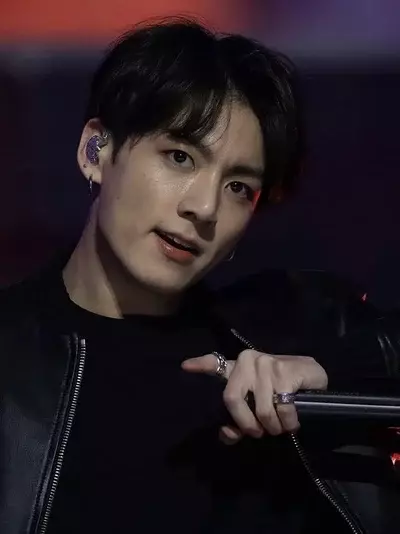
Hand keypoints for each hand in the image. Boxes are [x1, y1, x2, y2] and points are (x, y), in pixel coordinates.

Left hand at [182, 349, 327, 444]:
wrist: (313, 379)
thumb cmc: (281, 392)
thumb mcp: (257, 406)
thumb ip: (239, 421)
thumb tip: (226, 434)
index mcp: (237, 367)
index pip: (215, 363)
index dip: (200, 365)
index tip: (185, 366)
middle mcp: (248, 361)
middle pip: (232, 399)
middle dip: (246, 424)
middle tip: (259, 433)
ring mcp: (267, 364)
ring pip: (261, 410)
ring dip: (273, 427)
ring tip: (280, 427)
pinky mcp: (285, 371)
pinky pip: (282, 409)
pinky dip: (289, 423)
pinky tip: (293, 421)